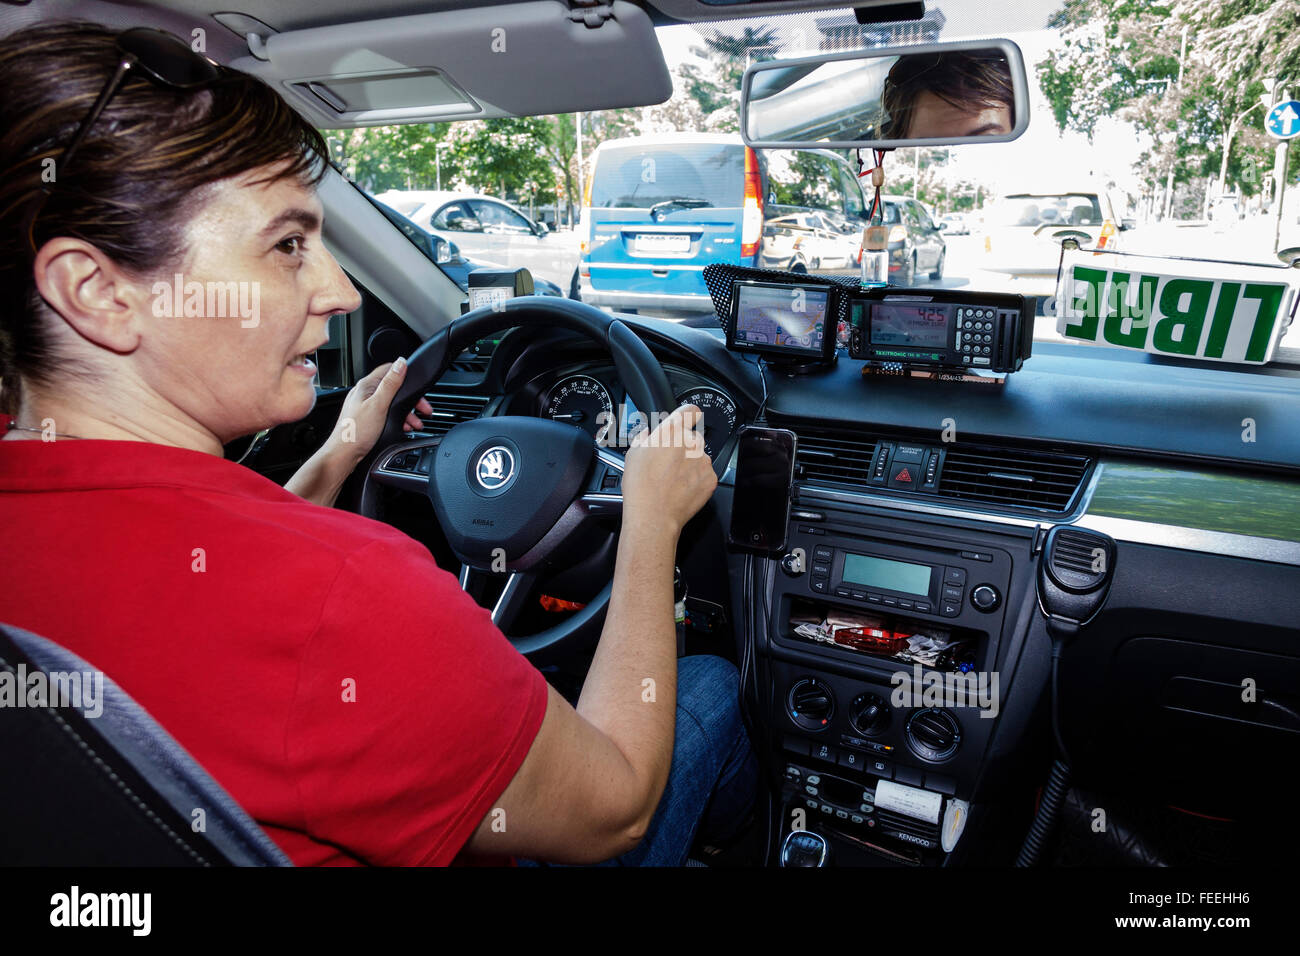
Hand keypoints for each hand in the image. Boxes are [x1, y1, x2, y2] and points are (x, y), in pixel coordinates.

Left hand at [327, 357, 433, 464]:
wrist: (344, 455)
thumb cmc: (356, 432)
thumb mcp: (378, 405)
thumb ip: (391, 384)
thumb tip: (400, 363)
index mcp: (366, 386)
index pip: (388, 369)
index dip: (405, 373)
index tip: (417, 383)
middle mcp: (364, 393)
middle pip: (393, 388)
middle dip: (410, 398)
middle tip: (423, 408)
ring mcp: (365, 406)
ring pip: (392, 403)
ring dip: (406, 411)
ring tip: (416, 422)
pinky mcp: (367, 418)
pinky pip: (387, 413)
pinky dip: (398, 419)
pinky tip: (404, 427)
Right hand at [621, 404, 716, 536]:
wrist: (653, 516)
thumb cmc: (641, 487)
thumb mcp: (632, 454)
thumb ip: (643, 437)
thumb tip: (647, 434)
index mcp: (672, 431)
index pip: (690, 411)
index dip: (688, 414)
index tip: (688, 418)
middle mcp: (691, 442)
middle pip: (693, 437)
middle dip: (683, 447)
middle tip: (669, 463)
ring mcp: (703, 461)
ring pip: (699, 457)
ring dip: (690, 464)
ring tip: (673, 480)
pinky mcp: (711, 478)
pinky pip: (705, 474)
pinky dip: (696, 479)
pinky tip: (682, 488)